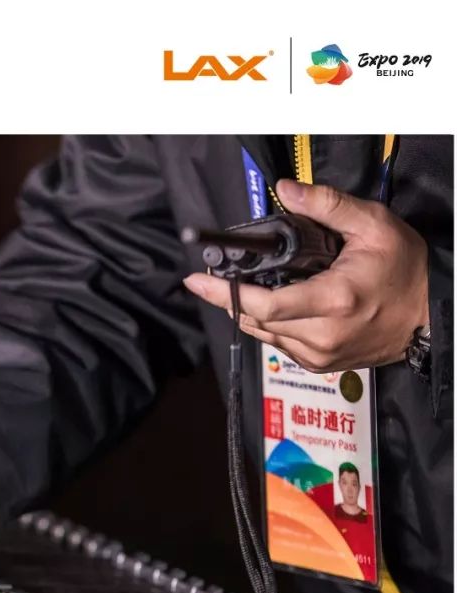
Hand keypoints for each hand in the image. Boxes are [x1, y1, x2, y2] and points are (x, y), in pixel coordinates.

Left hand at [182, 179, 429, 372]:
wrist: (432, 315)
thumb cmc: (406, 271)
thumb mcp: (373, 226)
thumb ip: (327, 205)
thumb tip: (286, 190)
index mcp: (334, 301)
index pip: (263, 304)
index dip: (225, 293)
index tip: (199, 279)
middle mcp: (323, 334)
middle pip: (255, 320)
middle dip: (228, 297)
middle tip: (209, 278)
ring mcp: (320, 354)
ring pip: (263, 334)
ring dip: (247, 311)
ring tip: (241, 287)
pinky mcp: (320, 364)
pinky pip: (278, 345)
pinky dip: (268, 325)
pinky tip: (270, 305)